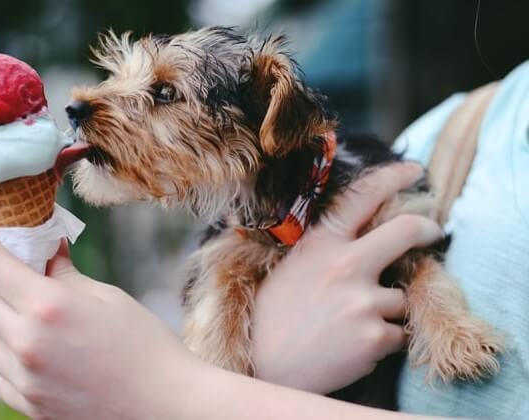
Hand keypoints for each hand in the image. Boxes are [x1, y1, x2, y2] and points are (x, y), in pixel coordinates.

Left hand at [0, 231, 198, 419]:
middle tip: (3, 267)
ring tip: (27, 313)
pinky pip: (2, 376)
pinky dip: (10, 358)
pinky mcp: (32, 407)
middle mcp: (28, 344)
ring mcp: (27, 381)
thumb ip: (67, 276)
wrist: (164, 403)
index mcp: (49, 308)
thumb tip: (48, 252)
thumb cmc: (145, 346)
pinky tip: (36, 351)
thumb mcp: (108, 298)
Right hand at [252, 162, 441, 393]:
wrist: (262, 366)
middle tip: (433, 231)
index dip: (394, 177)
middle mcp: (345, 264)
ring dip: (387, 310)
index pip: (363, 196)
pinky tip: (353, 346)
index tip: (414, 171)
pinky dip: (384, 341)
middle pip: (406, 231)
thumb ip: (326, 249)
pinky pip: (399, 333)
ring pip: (401, 297)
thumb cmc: (271, 315)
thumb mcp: (291, 267)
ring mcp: (362, 300)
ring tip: (351, 325)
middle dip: (427, 228)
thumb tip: (361, 238)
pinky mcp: (373, 337)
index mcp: (320, 243)